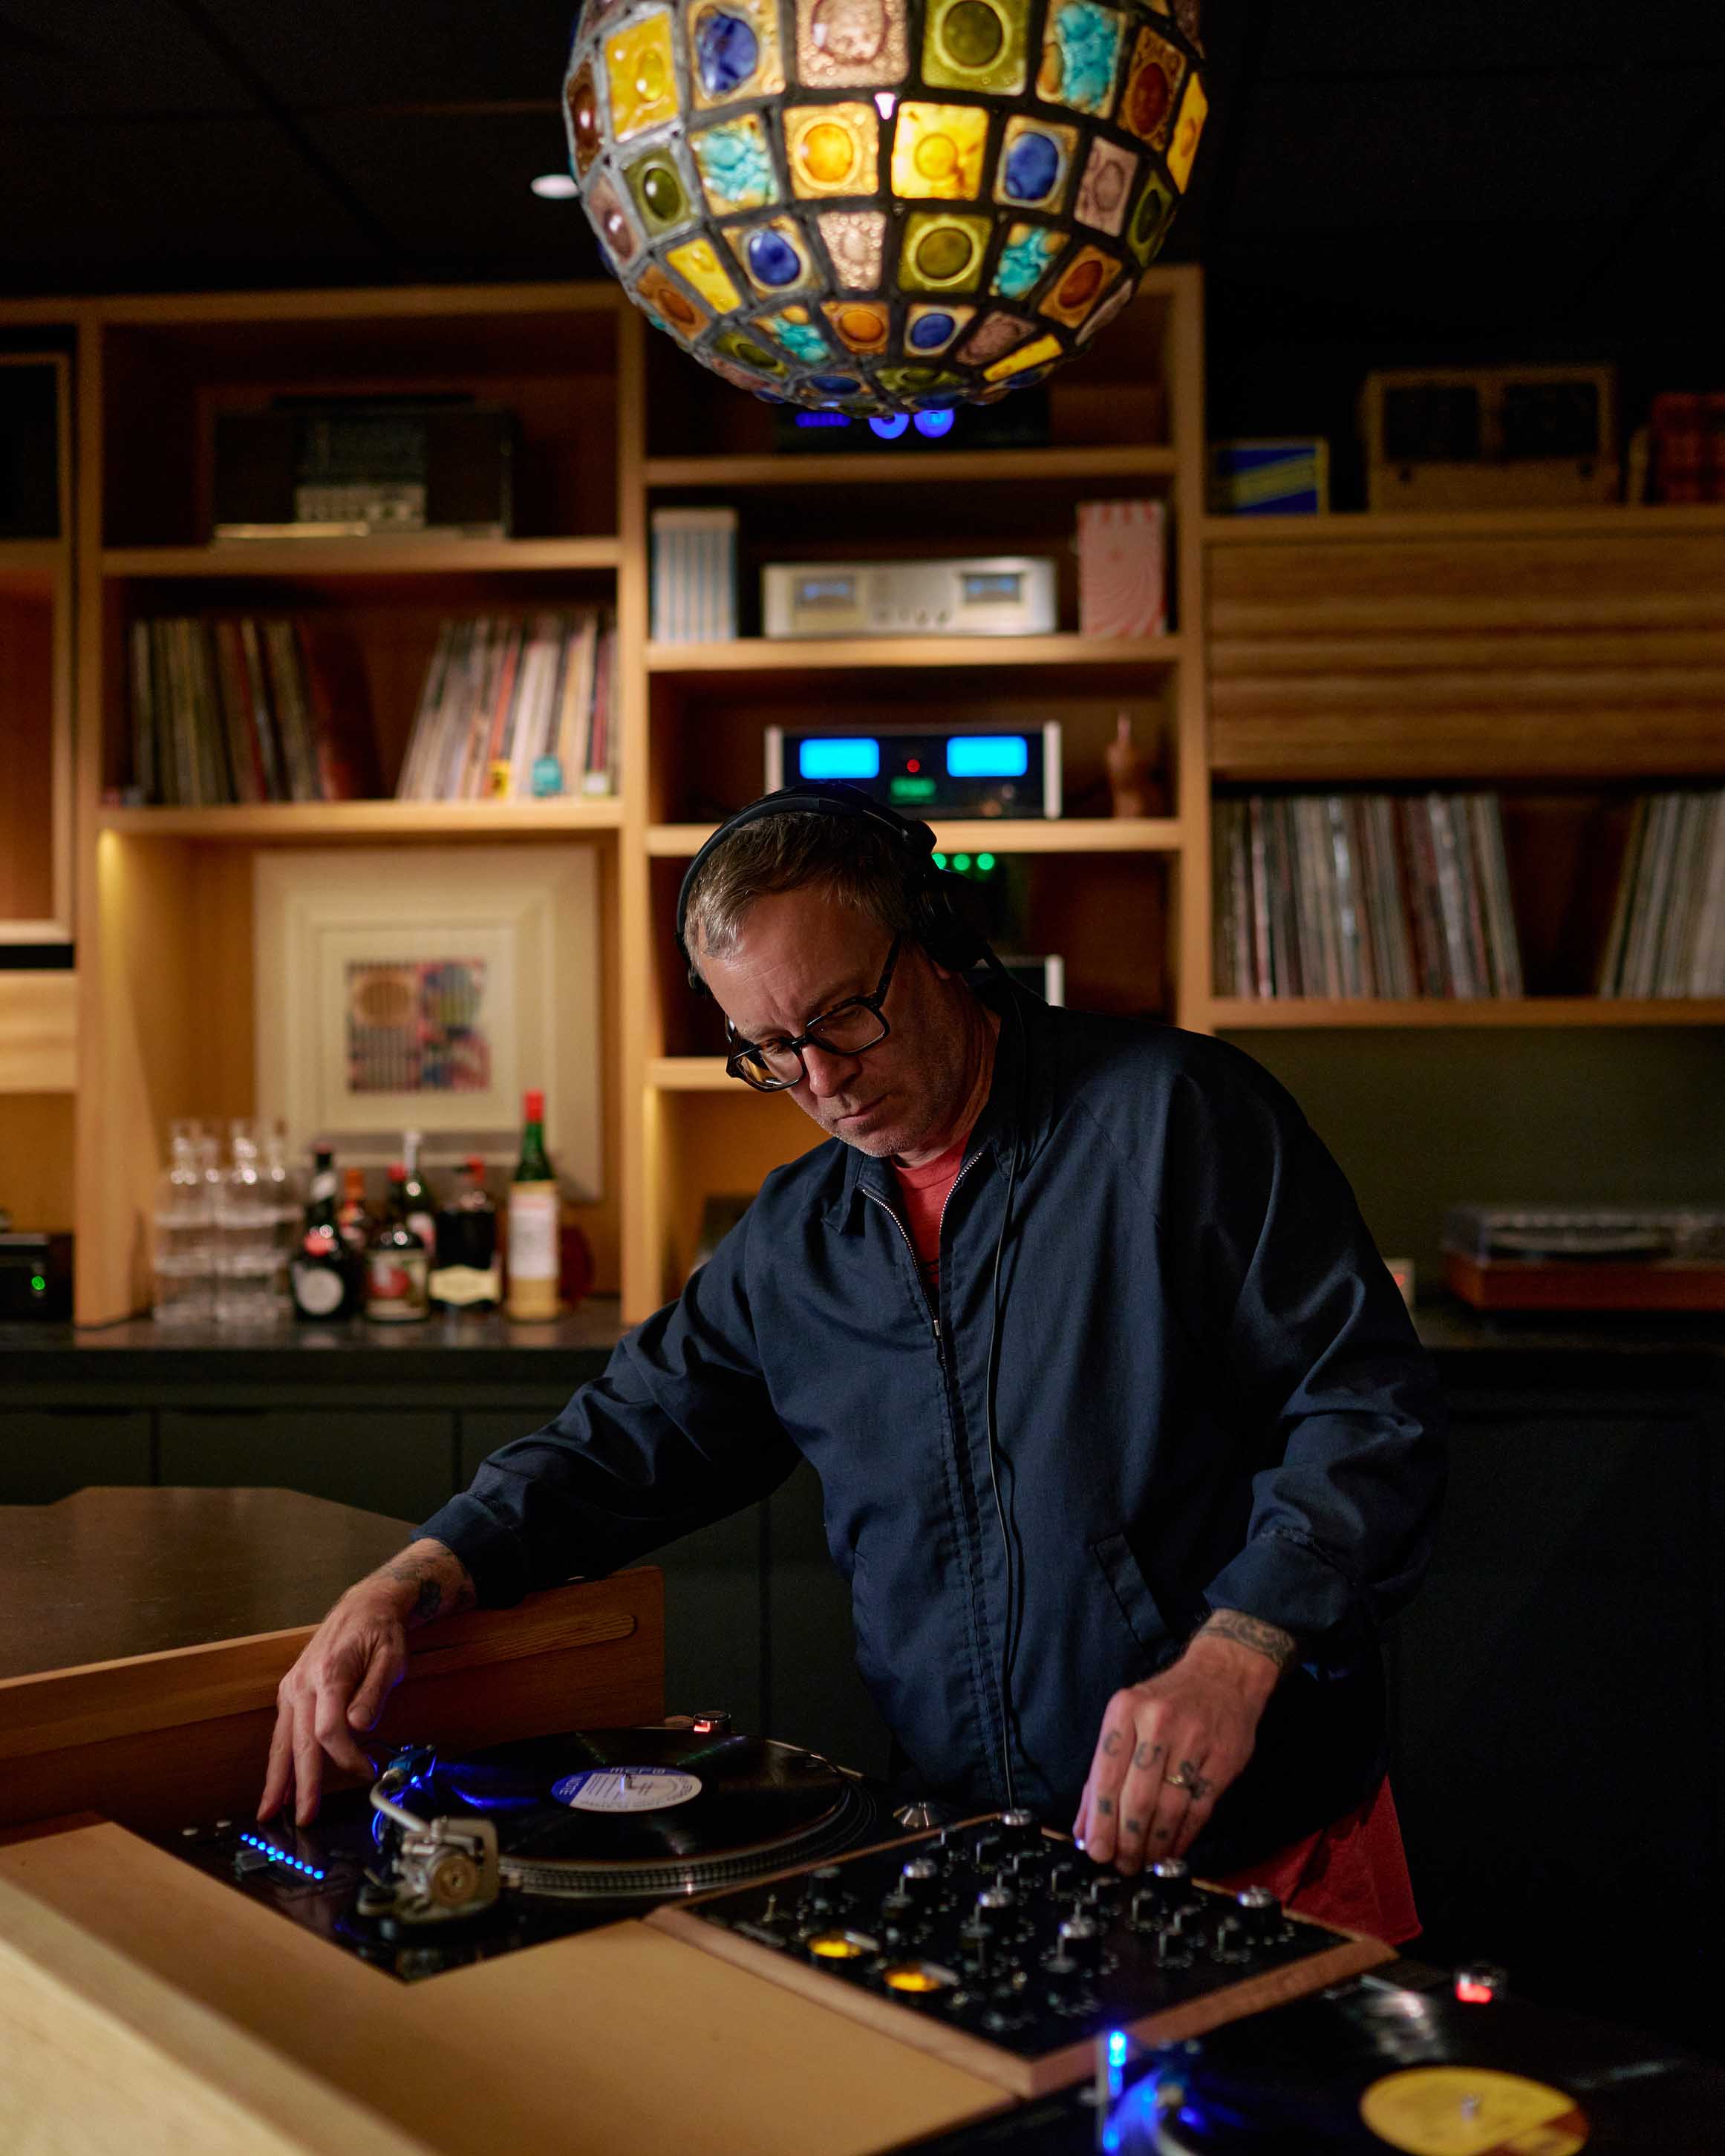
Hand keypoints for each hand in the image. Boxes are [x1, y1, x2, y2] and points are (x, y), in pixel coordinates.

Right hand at [258, 1539, 471, 1825]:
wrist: (363, 1607)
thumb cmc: (380, 1632)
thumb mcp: (391, 1657)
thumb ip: (374, 1693)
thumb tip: (358, 1727)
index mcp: (329, 1674)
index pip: (329, 1730)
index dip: (346, 1757)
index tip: (366, 1770)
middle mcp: (303, 1683)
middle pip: (299, 1742)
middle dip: (301, 1784)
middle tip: (304, 1818)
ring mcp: (292, 1688)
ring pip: (282, 1741)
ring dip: (277, 1779)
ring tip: (271, 1812)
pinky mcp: (291, 1692)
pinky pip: (282, 1732)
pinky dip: (279, 1760)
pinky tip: (279, 1783)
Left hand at [1072, 1629, 1281, 1873]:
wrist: (1224, 1673)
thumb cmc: (1166, 1701)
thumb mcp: (1127, 1719)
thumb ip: (1102, 1772)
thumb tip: (1083, 1826)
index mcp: (1125, 1710)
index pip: (1106, 1774)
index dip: (1100, 1820)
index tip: (1095, 1851)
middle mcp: (1157, 1722)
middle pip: (1137, 1796)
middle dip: (1126, 1840)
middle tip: (1122, 1865)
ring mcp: (1193, 1739)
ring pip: (1168, 1807)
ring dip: (1154, 1844)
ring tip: (1145, 1863)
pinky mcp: (1223, 1758)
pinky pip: (1198, 1808)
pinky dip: (1183, 1836)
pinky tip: (1172, 1850)